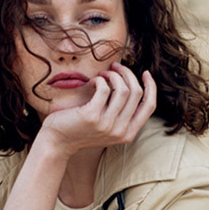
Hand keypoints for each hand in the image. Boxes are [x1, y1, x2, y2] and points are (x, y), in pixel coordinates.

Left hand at [39, 64, 156, 157]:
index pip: (149, 106)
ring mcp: (107, 125)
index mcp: (129, 134)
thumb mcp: (108, 126)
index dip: (150, 86)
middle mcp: (121, 131)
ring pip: (123, 88)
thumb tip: (132, 83)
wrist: (58, 142)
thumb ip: (122, 113)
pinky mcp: (92, 116)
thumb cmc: (82, 129)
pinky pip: (104, 88)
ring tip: (101, 75)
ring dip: (112, 75)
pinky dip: (99, 80)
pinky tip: (92, 82)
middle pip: (136, 92)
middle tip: (115, 67)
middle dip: (127, 74)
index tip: (145, 72)